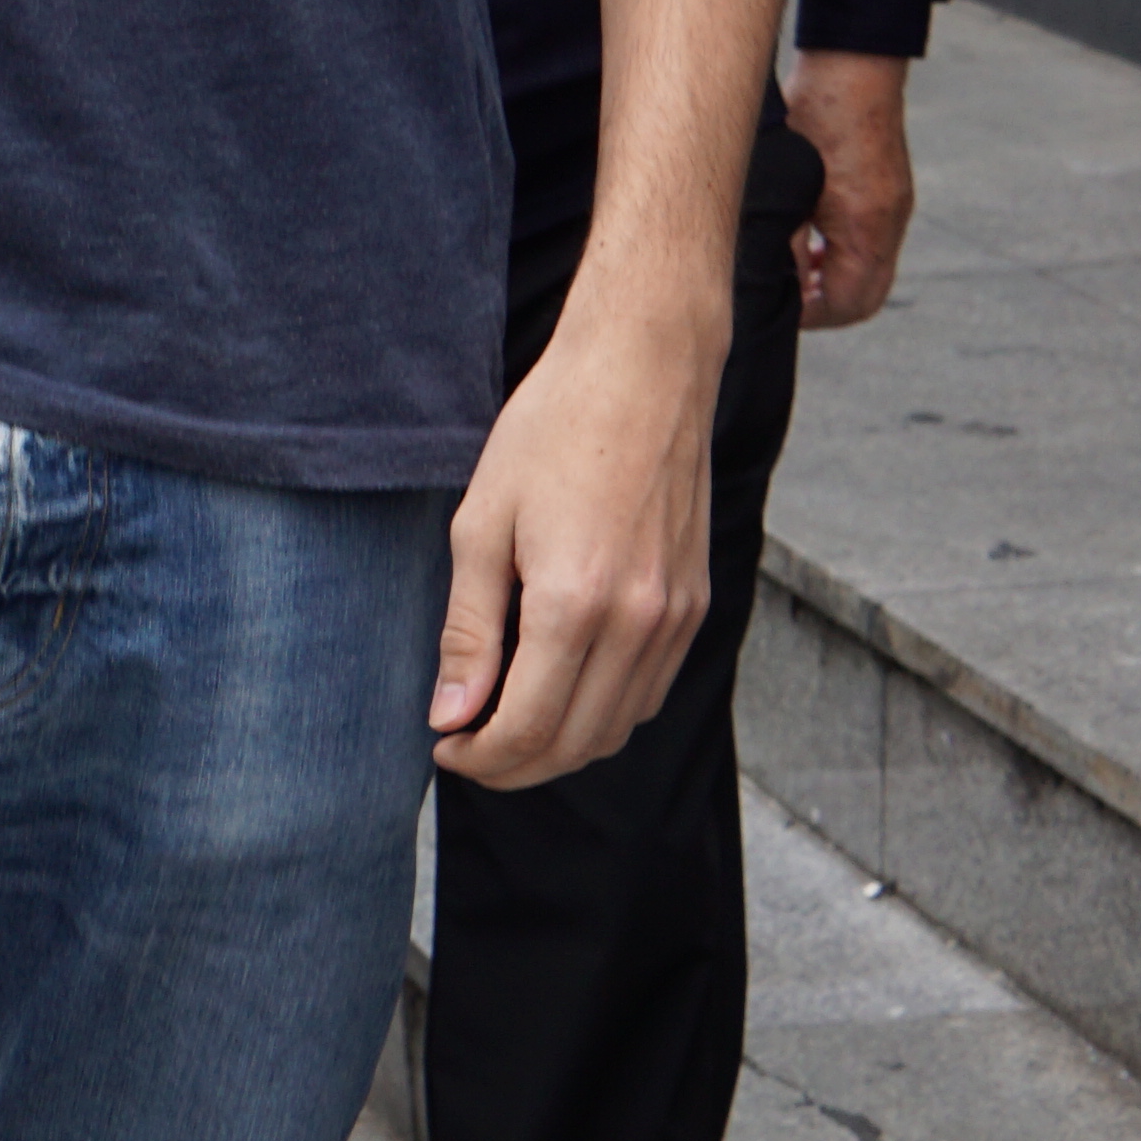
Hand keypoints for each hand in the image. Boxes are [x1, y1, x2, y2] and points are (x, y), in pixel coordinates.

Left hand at [432, 286, 721, 788]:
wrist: (642, 374)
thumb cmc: (550, 433)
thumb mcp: (480, 525)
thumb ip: (468, 630)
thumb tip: (451, 714)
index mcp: (575, 605)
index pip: (528, 729)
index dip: (479, 756)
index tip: (442, 746)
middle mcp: (639, 624)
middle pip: (577, 744)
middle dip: (514, 765)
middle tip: (464, 748)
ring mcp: (678, 619)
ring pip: (619, 728)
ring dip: (562, 747)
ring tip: (504, 725)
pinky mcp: (697, 606)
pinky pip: (650, 691)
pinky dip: (604, 712)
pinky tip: (561, 691)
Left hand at [790, 52, 916, 329]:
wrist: (850, 67)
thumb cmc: (814, 118)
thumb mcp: (787, 185)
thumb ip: (784, 238)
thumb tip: (775, 278)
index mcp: (866, 229)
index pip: (849, 302)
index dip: (812, 316)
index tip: (781, 311)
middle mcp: (889, 223)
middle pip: (867, 294)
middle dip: (826, 306)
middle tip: (788, 301)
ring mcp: (894, 206)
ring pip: (872, 270)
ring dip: (835, 280)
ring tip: (795, 274)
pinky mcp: (889, 190)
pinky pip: (874, 242)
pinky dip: (844, 254)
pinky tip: (811, 242)